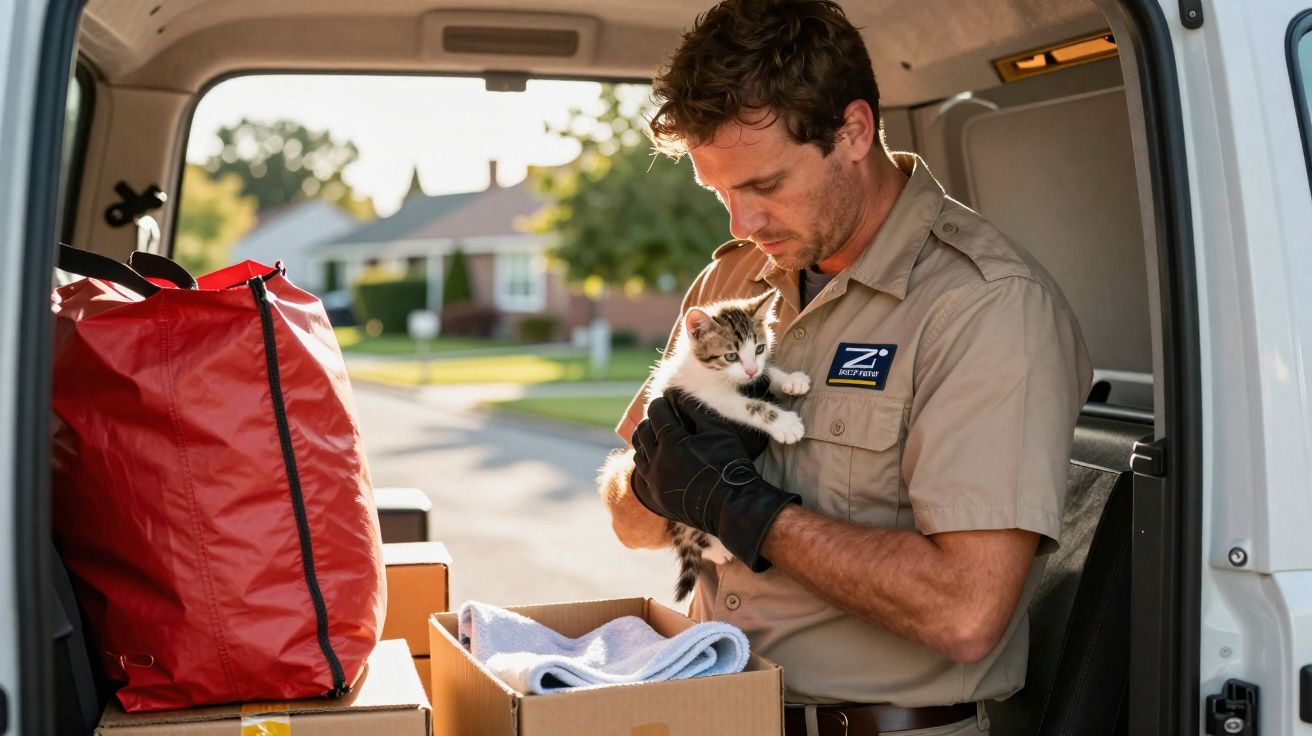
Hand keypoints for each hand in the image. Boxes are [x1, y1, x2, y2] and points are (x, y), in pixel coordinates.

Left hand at [630, 390, 799, 571]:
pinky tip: (660, 458)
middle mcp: (656, 460)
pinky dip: (647, 461)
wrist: (731, 506)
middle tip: (664, 417)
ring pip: (639, 452)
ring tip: (660, 436)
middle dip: (652, 420)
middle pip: (643, 430)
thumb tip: (677, 394)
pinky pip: (642, 473)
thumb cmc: (729, 464)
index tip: (669, 400)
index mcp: (670, 441)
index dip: (662, 403)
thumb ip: (694, 409)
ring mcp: (654, 480)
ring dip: (646, 440)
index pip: (656, 412)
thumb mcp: (717, 430)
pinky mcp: (656, 496)